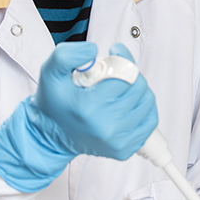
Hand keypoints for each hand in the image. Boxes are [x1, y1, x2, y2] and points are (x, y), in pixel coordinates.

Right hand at [32, 42, 157, 158]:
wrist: (50, 136)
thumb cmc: (53, 103)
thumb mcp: (50, 72)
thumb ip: (67, 55)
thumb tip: (93, 50)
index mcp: (88, 108)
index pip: (124, 75)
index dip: (121, 59)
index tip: (113, 55)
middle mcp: (105, 127)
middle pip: (138, 88)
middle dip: (129, 74)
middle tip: (115, 73)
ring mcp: (117, 141)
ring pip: (147, 102)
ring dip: (138, 89)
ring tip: (121, 88)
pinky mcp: (125, 149)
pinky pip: (150, 121)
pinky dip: (143, 108)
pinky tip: (128, 103)